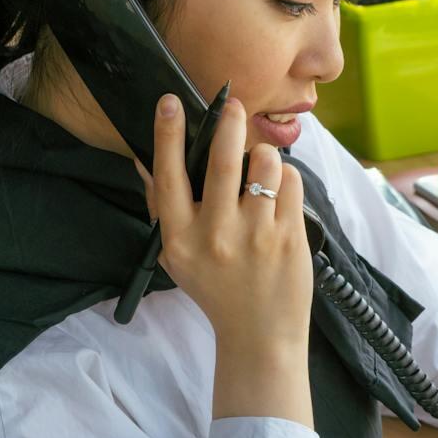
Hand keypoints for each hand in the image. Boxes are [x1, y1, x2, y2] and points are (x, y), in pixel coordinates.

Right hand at [135, 94, 313, 423]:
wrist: (258, 336)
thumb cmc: (215, 289)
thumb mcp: (175, 256)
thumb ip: (163, 209)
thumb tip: (145, 160)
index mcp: (181, 238)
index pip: (169, 175)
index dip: (167, 134)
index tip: (170, 101)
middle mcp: (216, 234)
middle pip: (223, 160)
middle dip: (229, 122)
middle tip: (234, 106)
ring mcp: (256, 235)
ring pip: (265, 164)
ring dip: (264, 156)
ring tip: (261, 169)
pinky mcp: (290, 236)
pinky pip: (291, 183)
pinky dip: (286, 179)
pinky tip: (278, 194)